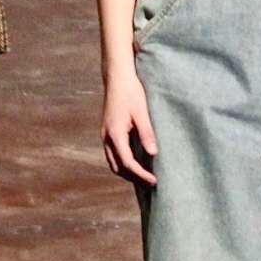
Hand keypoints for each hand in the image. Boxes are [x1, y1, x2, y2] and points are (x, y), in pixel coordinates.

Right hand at [101, 70, 159, 186]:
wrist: (117, 77)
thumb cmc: (131, 92)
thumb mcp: (141, 112)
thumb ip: (147, 133)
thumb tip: (153, 154)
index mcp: (115, 134)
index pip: (127, 163)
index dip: (141, 174)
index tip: (154, 181)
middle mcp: (106, 137)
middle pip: (117, 167)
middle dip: (133, 178)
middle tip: (151, 183)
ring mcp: (105, 135)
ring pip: (113, 162)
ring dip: (127, 172)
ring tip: (144, 176)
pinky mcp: (107, 132)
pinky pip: (113, 154)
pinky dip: (123, 163)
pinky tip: (136, 162)